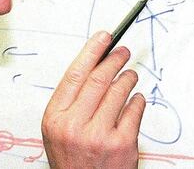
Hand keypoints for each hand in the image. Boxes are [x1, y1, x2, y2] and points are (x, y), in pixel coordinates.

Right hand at [41, 31, 145, 168]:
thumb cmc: (71, 161)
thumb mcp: (58, 130)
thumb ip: (71, 102)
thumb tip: (93, 67)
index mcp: (56, 117)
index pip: (76, 74)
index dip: (92, 51)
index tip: (104, 37)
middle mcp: (75, 125)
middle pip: (99, 79)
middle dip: (114, 59)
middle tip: (123, 51)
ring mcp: (100, 136)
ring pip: (119, 91)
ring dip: (128, 78)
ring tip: (130, 75)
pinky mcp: (122, 145)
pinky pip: (134, 111)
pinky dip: (138, 100)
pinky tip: (136, 99)